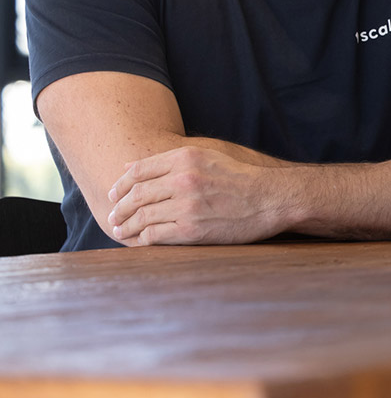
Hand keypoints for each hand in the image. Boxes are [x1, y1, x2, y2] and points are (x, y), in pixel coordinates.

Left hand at [107, 146, 288, 244]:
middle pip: (136, 195)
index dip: (120, 185)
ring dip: (126, 226)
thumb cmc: (240, 179)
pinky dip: (143, 239)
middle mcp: (184, 179)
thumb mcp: (208, 157)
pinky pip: (155, 235)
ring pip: (142, 217)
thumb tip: (130, 167)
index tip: (113, 195)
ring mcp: (187, 205)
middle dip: (119, 208)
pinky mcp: (192, 230)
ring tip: (121, 231)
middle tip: (112, 217)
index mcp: (186, 158)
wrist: (271, 199)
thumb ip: (171, 160)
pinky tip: (142, 240)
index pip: (137, 171)